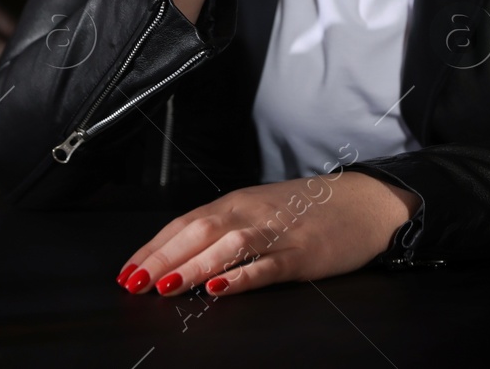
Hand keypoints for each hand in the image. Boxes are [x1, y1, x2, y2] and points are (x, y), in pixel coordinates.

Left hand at [114, 172, 419, 297]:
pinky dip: (240, 277)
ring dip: (192, 266)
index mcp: (235, 203)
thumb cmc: (307, 210)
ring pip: (226, 247)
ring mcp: (277, 234)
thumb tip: (178, 256)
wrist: (363, 201)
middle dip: (162, 258)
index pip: (184, 223)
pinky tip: (220, 287)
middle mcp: (250, 213)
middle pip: (198, 232)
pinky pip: (266, 265)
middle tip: (133, 282)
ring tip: (165, 287)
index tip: (126, 270)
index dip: (153, 247)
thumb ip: (222, 230)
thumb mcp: (258, 211)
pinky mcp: (301, 255)